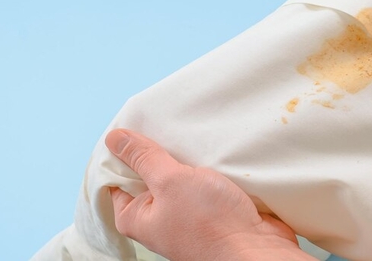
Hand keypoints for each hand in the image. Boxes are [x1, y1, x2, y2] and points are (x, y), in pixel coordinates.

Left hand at [105, 129, 316, 260]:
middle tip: (163, 122)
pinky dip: (203, 165)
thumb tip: (115, 138)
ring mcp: (185, 213)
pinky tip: (207, 148)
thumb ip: (143, 158)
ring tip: (187, 132)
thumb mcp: (170, 181)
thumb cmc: (210, 223)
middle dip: (156, 149)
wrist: (256, 248)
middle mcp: (157, 217)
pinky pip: (200, 180)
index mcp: (135, 216)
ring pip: (177, 175)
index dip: (122, 151)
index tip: (132, 124)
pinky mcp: (210, 209)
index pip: (115, 177)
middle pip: (148, 173)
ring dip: (184, 156)